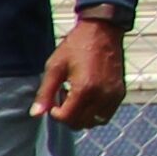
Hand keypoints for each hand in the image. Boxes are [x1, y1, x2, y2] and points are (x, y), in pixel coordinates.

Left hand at [36, 15, 128, 129]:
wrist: (102, 31)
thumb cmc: (75, 47)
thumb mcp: (54, 67)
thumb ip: (45, 93)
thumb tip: (36, 114)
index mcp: (85, 89)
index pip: (68, 118)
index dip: (55, 115)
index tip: (52, 103)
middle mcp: (102, 95)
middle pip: (81, 123)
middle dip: (68, 117)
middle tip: (62, 99)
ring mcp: (114, 95)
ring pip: (95, 122)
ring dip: (81, 117)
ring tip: (74, 98)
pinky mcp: (120, 93)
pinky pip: (106, 114)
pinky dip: (94, 113)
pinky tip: (86, 98)